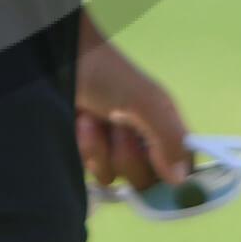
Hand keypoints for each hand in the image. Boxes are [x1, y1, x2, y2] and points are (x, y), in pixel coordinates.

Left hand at [75, 12, 190, 189]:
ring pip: (114, 176)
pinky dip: (84, 148)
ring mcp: (112, 148)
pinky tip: (79, 124)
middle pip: (145, 180)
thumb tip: (182, 180)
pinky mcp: (88, 153)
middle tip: (115, 123)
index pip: (180, 167)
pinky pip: (91, 172)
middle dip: (125, 153)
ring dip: (99, 146)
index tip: (153, 159)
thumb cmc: (106, 72)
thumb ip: (168, 137)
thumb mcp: (143, 100)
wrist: (58, 61)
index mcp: (163, 127)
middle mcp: (140, 142)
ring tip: (91, 117)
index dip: (171, 174)